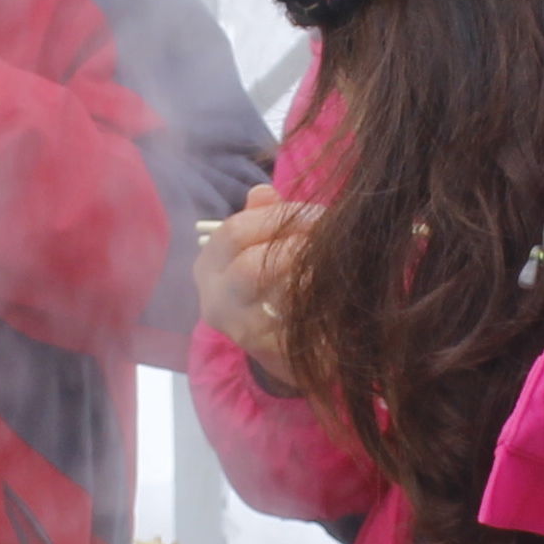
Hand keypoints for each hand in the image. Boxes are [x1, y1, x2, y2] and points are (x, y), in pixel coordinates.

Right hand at [197, 182, 318, 376]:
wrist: (288, 351)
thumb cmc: (275, 288)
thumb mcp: (263, 248)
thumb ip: (263, 218)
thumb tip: (263, 191)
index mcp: (210, 266)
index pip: (234, 231)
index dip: (278, 218)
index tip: (317, 214)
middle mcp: (214, 298)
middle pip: (249, 264)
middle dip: (296, 246)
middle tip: (329, 238)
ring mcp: (238, 328)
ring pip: (274, 294)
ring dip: (308, 273)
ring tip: (332, 262)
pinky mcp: (267, 351)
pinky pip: (294, 319)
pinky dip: (316, 300)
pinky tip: (333, 292)